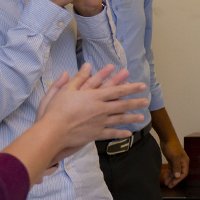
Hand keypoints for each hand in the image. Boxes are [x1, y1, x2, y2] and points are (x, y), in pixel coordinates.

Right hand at [33, 63, 148, 162]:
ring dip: (132, 118)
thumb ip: (78, 78)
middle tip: (146, 101)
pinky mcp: (96, 134)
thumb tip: (87, 66)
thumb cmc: (57, 109)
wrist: (53, 131)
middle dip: (136, 102)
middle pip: (122, 105)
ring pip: (120, 119)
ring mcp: (100, 122)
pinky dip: (120, 133)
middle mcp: (101, 109)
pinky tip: (128, 133)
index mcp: (95, 96)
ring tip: (142, 117)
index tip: (142, 86)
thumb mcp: (66, 90)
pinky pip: (111, 133)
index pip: (117, 90)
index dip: (131, 87)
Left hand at [160, 133, 188, 187]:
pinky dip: (168, 173)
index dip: (178, 180)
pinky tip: (164, 177)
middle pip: (179, 174)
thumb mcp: (175, 157)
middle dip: (174, 180)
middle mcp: (182, 163)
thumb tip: (178, 176)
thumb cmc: (172, 147)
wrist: (167, 139)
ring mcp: (176, 162)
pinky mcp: (172, 160)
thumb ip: (176, 167)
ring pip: (174, 172)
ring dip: (170, 177)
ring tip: (166, 183)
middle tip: (169, 186)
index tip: (173, 184)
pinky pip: (171, 169)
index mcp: (185, 162)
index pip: (183, 173)